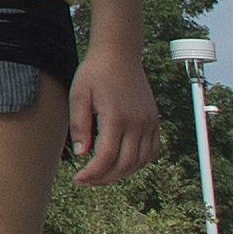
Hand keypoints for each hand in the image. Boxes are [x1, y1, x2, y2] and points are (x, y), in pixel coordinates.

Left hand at [64, 43, 157, 185]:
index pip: (107, 158)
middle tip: (88, 180)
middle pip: (125, 164)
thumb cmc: (95, 72)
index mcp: (116, 117)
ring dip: (122, 173)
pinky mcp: (154, 119)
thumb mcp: (78, 96)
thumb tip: (83, 155)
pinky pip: (152, 150)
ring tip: (103, 173)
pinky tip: (123, 162)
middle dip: (105, 178)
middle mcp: (137, 122)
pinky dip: (139, 162)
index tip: (78, 179)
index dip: (92, 174)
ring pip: (141, 161)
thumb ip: (79, 126)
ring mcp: (149, 121)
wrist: (119, 53)